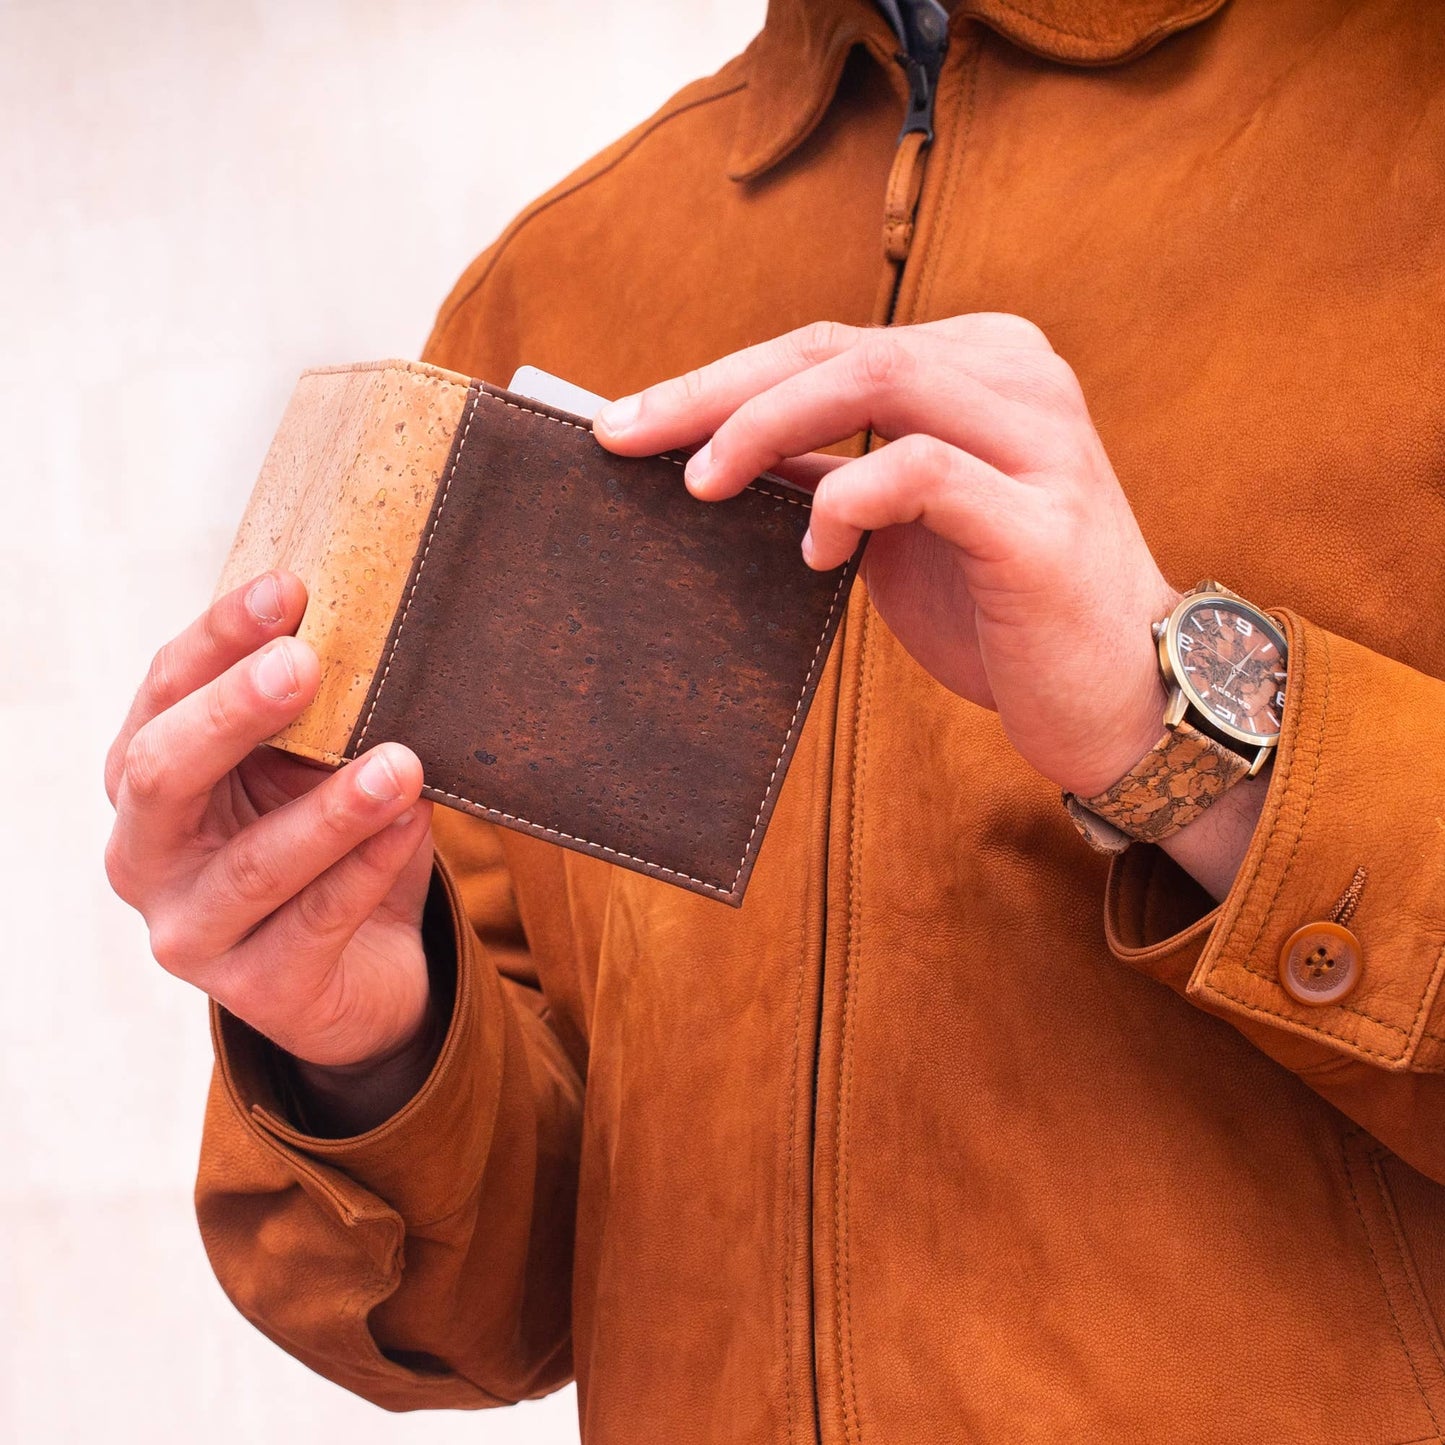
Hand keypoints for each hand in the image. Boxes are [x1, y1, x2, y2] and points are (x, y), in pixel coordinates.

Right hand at [104, 571, 439, 1127]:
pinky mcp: (256, 990)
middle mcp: (147, 856)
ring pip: (254, 863)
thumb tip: (366, 624)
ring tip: (399, 762)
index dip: (217, 638)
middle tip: (304, 662)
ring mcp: (192, 932)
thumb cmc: (329, 847)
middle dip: (234, 711)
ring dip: (332, 808)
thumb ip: (316, 716)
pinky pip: (316, 921)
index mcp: (148, 780)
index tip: (286, 587)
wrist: (364, 969)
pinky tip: (411, 823)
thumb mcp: (311, 771)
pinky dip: (369, 867)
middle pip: (165, 772)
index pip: (163, 693)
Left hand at [595, 315, 1179, 797]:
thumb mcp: (903, 529)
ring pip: (877, 381)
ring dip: (766, 428)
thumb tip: (713, 459)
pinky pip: (923, 472)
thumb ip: (835, 476)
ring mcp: (1041, 440)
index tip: (627, 421)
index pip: (828, 346)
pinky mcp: (1042, 518)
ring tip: (703, 487)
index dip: (719, 377)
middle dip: (715, 392)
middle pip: (837, 350)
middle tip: (626, 439)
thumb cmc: (1001, 610)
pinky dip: (850, 499)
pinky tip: (816, 549)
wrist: (1121, 696)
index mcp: (983, 363)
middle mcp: (1019, 376)